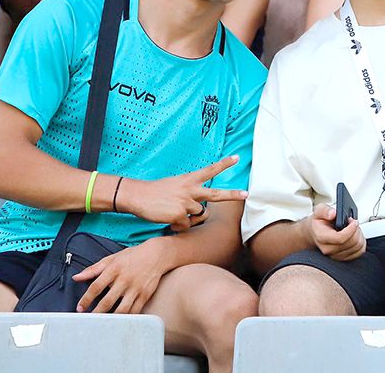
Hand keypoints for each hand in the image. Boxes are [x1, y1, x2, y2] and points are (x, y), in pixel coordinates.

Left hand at [73, 238, 169, 313]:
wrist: (157, 254)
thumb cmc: (133, 256)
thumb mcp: (112, 258)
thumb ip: (93, 269)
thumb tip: (76, 277)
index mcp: (114, 269)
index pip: (96, 287)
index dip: (86, 299)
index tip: (80, 308)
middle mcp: (124, 279)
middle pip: (107, 301)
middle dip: (95, 313)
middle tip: (88, 320)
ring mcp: (136, 288)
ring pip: (121, 310)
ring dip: (110, 319)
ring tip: (102, 324)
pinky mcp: (145, 295)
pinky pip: (134, 311)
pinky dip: (126, 318)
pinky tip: (119, 321)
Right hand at [118, 156, 245, 231]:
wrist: (138, 196)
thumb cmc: (156, 192)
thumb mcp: (176, 186)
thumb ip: (190, 194)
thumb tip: (200, 211)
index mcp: (189, 179)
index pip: (210, 170)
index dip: (224, 164)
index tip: (237, 157)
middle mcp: (190, 190)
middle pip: (216, 194)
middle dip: (232, 195)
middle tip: (247, 194)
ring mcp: (186, 202)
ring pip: (198, 215)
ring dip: (189, 218)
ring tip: (173, 211)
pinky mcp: (179, 215)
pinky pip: (186, 226)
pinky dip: (178, 226)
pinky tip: (168, 219)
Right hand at [303, 203, 366, 260]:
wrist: (315, 232)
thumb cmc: (318, 222)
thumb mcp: (319, 210)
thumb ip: (325, 210)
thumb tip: (333, 214)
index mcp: (322, 237)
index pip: (340, 238)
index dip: (351, 229)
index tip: (353, 221)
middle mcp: (328, 249)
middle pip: (351, 243)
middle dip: (356, 230)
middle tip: (353, 222)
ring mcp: (336, 255)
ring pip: (357, 247)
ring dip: (359, 235)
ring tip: (353, 228)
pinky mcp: (343, 257)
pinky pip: (359, 252)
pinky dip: (361, 243)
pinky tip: (355, 235)